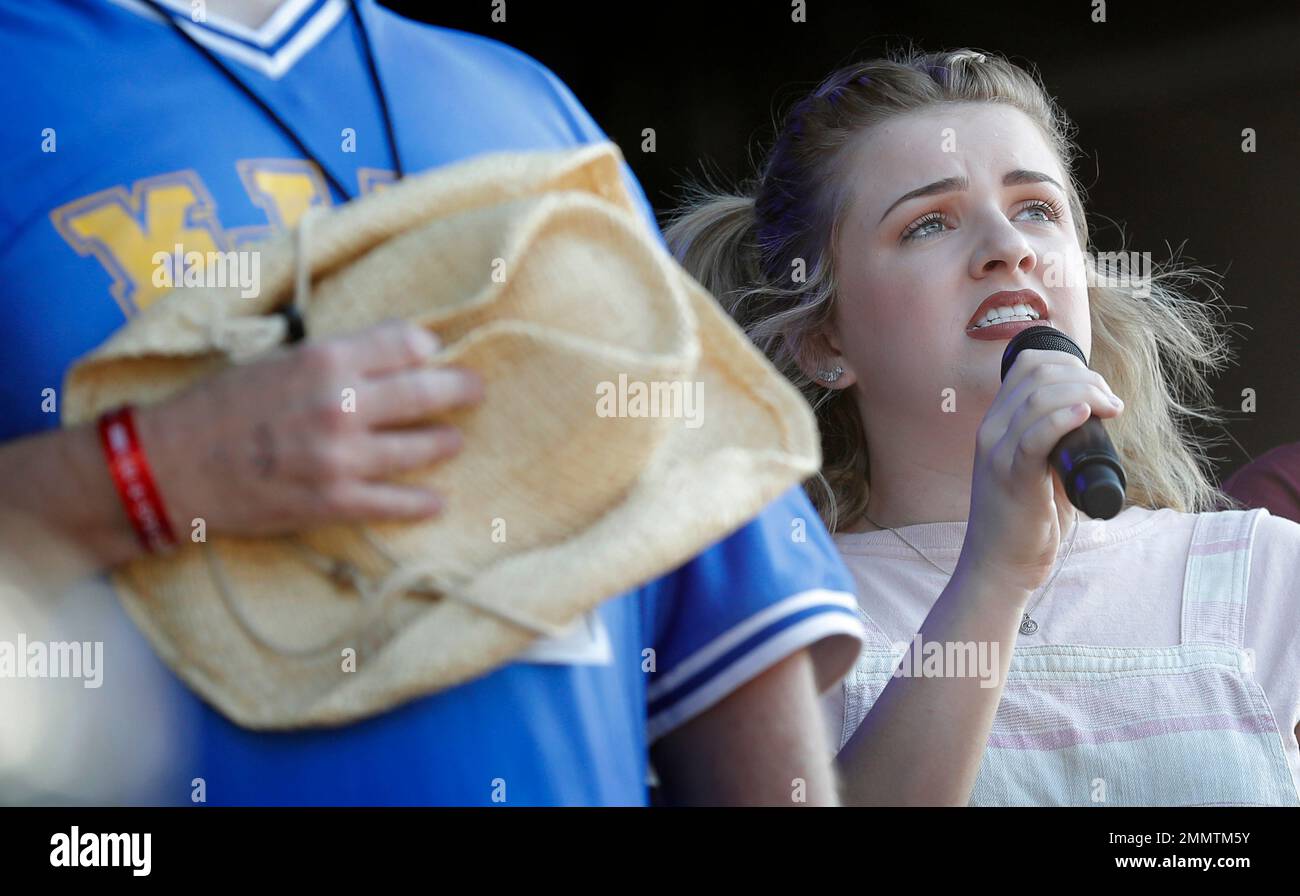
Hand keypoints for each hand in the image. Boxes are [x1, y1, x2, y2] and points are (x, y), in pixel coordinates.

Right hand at [135, 319, 483, 537]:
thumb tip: (403, 347)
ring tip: (451, 441)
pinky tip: (436, 500)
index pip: (407, 342)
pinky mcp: (336, 501)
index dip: (427, 346)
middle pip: (429, 390)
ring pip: (424, 447)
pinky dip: (422, 502)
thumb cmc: (221, 405)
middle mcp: (341, 404)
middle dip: (461, 388)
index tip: (435, 352)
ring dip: (444, 443)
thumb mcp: (278, 359)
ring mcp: (342, 457)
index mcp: (325, 359)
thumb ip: (338, 356)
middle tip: (474, 390)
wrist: (170, 467)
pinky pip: (398, 503)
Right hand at [957, 348, 1123, 594]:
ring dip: (1087, 394)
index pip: (1027, 365)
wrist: (999, 566)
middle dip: (1086, 377)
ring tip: (1112, 411)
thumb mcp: (1036, 469)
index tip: (1098, 389)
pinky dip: (1064, 418)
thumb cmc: (1024, 521)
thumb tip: (1092, 419)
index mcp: (995, 424)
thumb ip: (1052, 442)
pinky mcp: (1012, 477)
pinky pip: (1036, 435)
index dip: (1069, 363)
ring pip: (1041, 398)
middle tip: (1113, 404)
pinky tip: (1087, 415)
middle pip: (1038, 374)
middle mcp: (991, 431)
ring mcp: (998, 453)